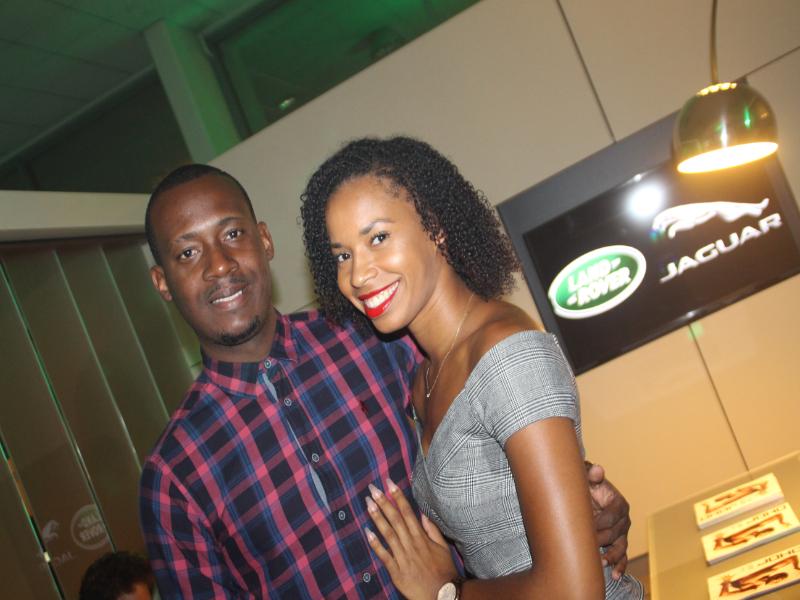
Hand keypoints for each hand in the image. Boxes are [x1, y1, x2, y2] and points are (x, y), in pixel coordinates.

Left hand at [364, 478, 457, 599]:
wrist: (442, 595)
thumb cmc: (444, 571)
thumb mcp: (443, 547)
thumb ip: (432, 530)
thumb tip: (422, 514)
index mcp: (422, 537)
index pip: (408, 512)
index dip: (398, 497)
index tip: (389, 483)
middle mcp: (411, 544)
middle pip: (395, 519)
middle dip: (384, 502)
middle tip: (373, 488)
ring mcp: (403, 557)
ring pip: (388, 533)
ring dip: (377, 517)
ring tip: (368, 503)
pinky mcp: (396, 571)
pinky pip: (384, 555)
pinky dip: (375, 544)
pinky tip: (367, 532)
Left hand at [586, 462, 629, 578]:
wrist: (587, 496)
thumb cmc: (587, 487)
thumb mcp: (588, 479)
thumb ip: (591, 474)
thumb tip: (596, 468)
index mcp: (619, 504)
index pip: (609, 517)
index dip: (597, 523)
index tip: (584, 526)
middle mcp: (623, 520)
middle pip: (613, 534)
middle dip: (600, 540)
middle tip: (585, 545)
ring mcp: (622, 534)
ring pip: (620, 548)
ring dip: (612, 557)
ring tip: (603, 563)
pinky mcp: (619, 544)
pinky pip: (622, 557)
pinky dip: (620, 566)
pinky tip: (616, 576)